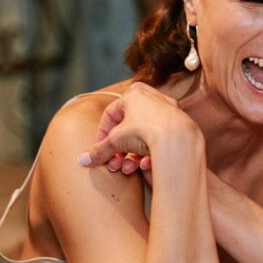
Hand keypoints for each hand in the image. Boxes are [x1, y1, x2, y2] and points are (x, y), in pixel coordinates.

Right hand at [78, 83, 200, 180]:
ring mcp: (168, 113)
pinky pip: (160, 140)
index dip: (101, 135)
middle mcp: (153, 99)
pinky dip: (151, 153)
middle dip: (118, 150)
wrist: (178, 139)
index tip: (98, 151)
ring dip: (132, 155)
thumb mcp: (115, 141)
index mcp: (134, 94)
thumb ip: (99, 150)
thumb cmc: (145, 130)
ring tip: (129, 168)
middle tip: (114, 164)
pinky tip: (146, 165)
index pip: (110, 114)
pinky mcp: (180, 128)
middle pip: (128, 128)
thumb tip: (83, 160)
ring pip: (144, 136)